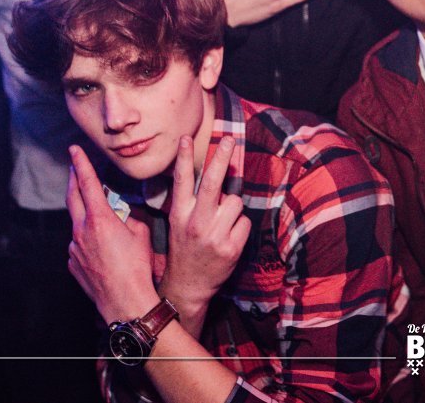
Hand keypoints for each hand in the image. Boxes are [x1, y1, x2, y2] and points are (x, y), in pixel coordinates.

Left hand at [66, 146, 159, 323]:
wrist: (125, 301)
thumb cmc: (137, 268)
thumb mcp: (141, 235)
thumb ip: (130, 219)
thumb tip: (126, 214)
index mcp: (100, 219)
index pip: (87, 183)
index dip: (81, 164)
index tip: (74, 150)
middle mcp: (81, 231)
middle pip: (73, 198)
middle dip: (74, 180)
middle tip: (74, 167)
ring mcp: (74, 249)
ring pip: (77, 223)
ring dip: (85, 215)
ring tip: (99, 216)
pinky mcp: (73, 264)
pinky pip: (78, 244)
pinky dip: (87, 239)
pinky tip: (101, 247)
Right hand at [159, 136, 250, 336]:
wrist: (188, 286)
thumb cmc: (186, 250)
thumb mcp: (180, 224)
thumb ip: (194, 202)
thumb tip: (217, 175)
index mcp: (180, 215)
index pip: (182, 181)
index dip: (183, 158)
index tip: (185, 138)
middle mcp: (195, 222)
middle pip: (212, 182)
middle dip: (222, 158)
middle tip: (230, 140)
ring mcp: (214, 235)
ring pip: (235, 202)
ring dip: (233, 208)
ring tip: (223, 223)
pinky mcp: (231, 247)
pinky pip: (245, 222)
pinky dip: (240, 226)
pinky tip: (229, 238)